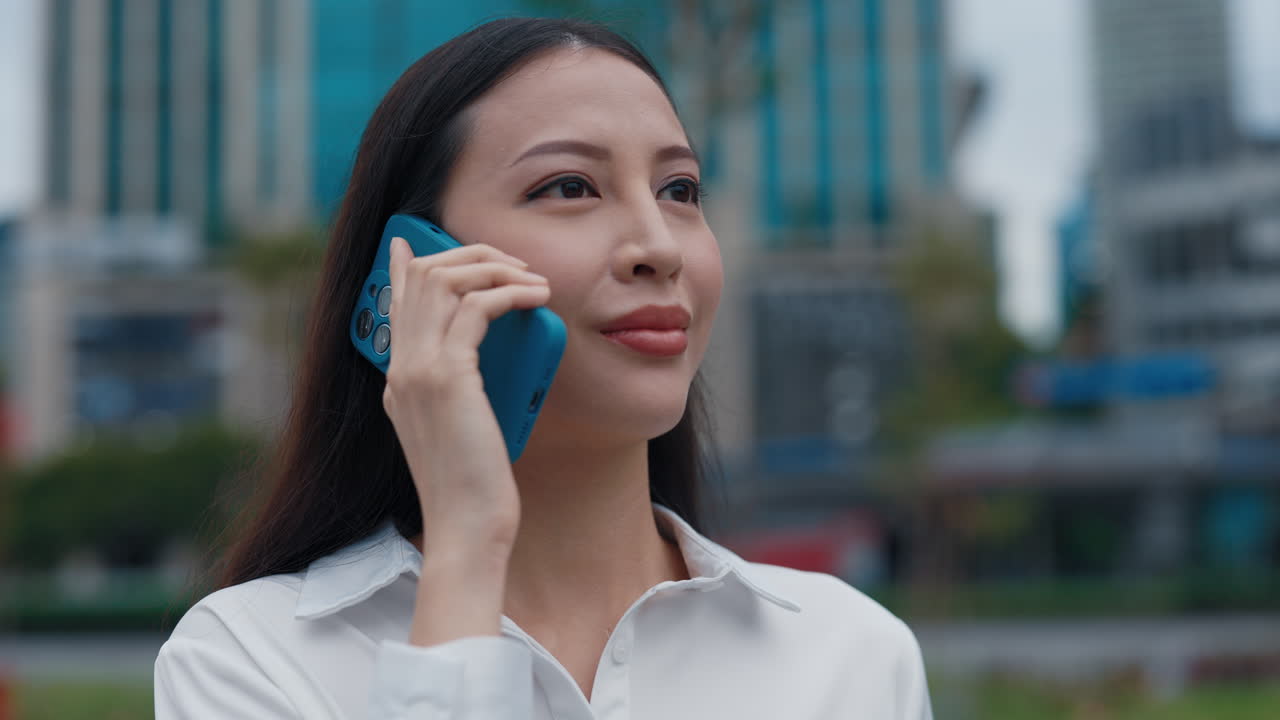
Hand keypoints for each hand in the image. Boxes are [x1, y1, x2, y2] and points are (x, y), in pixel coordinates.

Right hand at [382, 235, 549, 550]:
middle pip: (420, 277)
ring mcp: (417, 370)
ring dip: (493, 267)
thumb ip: (461, 392)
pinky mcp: (446, 377)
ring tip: (532, 279)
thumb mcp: (462, 430)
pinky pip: (476, 307)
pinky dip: (509, 292)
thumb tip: (483, 365)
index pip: (391, 305)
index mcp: (399, 381)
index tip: (408, 241)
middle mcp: (400, 369)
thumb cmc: (476, 488)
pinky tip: (536, 298)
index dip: (399, 267)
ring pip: (444, 280)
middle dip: (468, 255)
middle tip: (511, 263)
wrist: (467, 528)